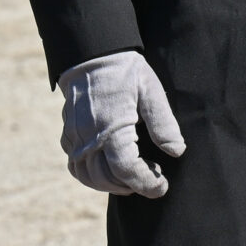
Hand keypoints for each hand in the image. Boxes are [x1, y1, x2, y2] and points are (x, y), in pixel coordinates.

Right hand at [58, 51, 185, 197]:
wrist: (94, 58)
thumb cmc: (128, 74)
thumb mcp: (152, 92)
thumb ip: (164, 123)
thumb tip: (177, 151)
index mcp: (112, 127)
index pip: (126, 169)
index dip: (146, 183)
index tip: (162, 187)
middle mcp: (89, 137)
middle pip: (107, 178)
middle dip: (133, 186)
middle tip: (154, 181)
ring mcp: (75, 138)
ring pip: (89, 177)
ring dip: (112, 185)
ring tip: (135, 179)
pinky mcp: (68, 136)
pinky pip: (76, 167)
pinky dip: (93, 177)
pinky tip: (111, 172)